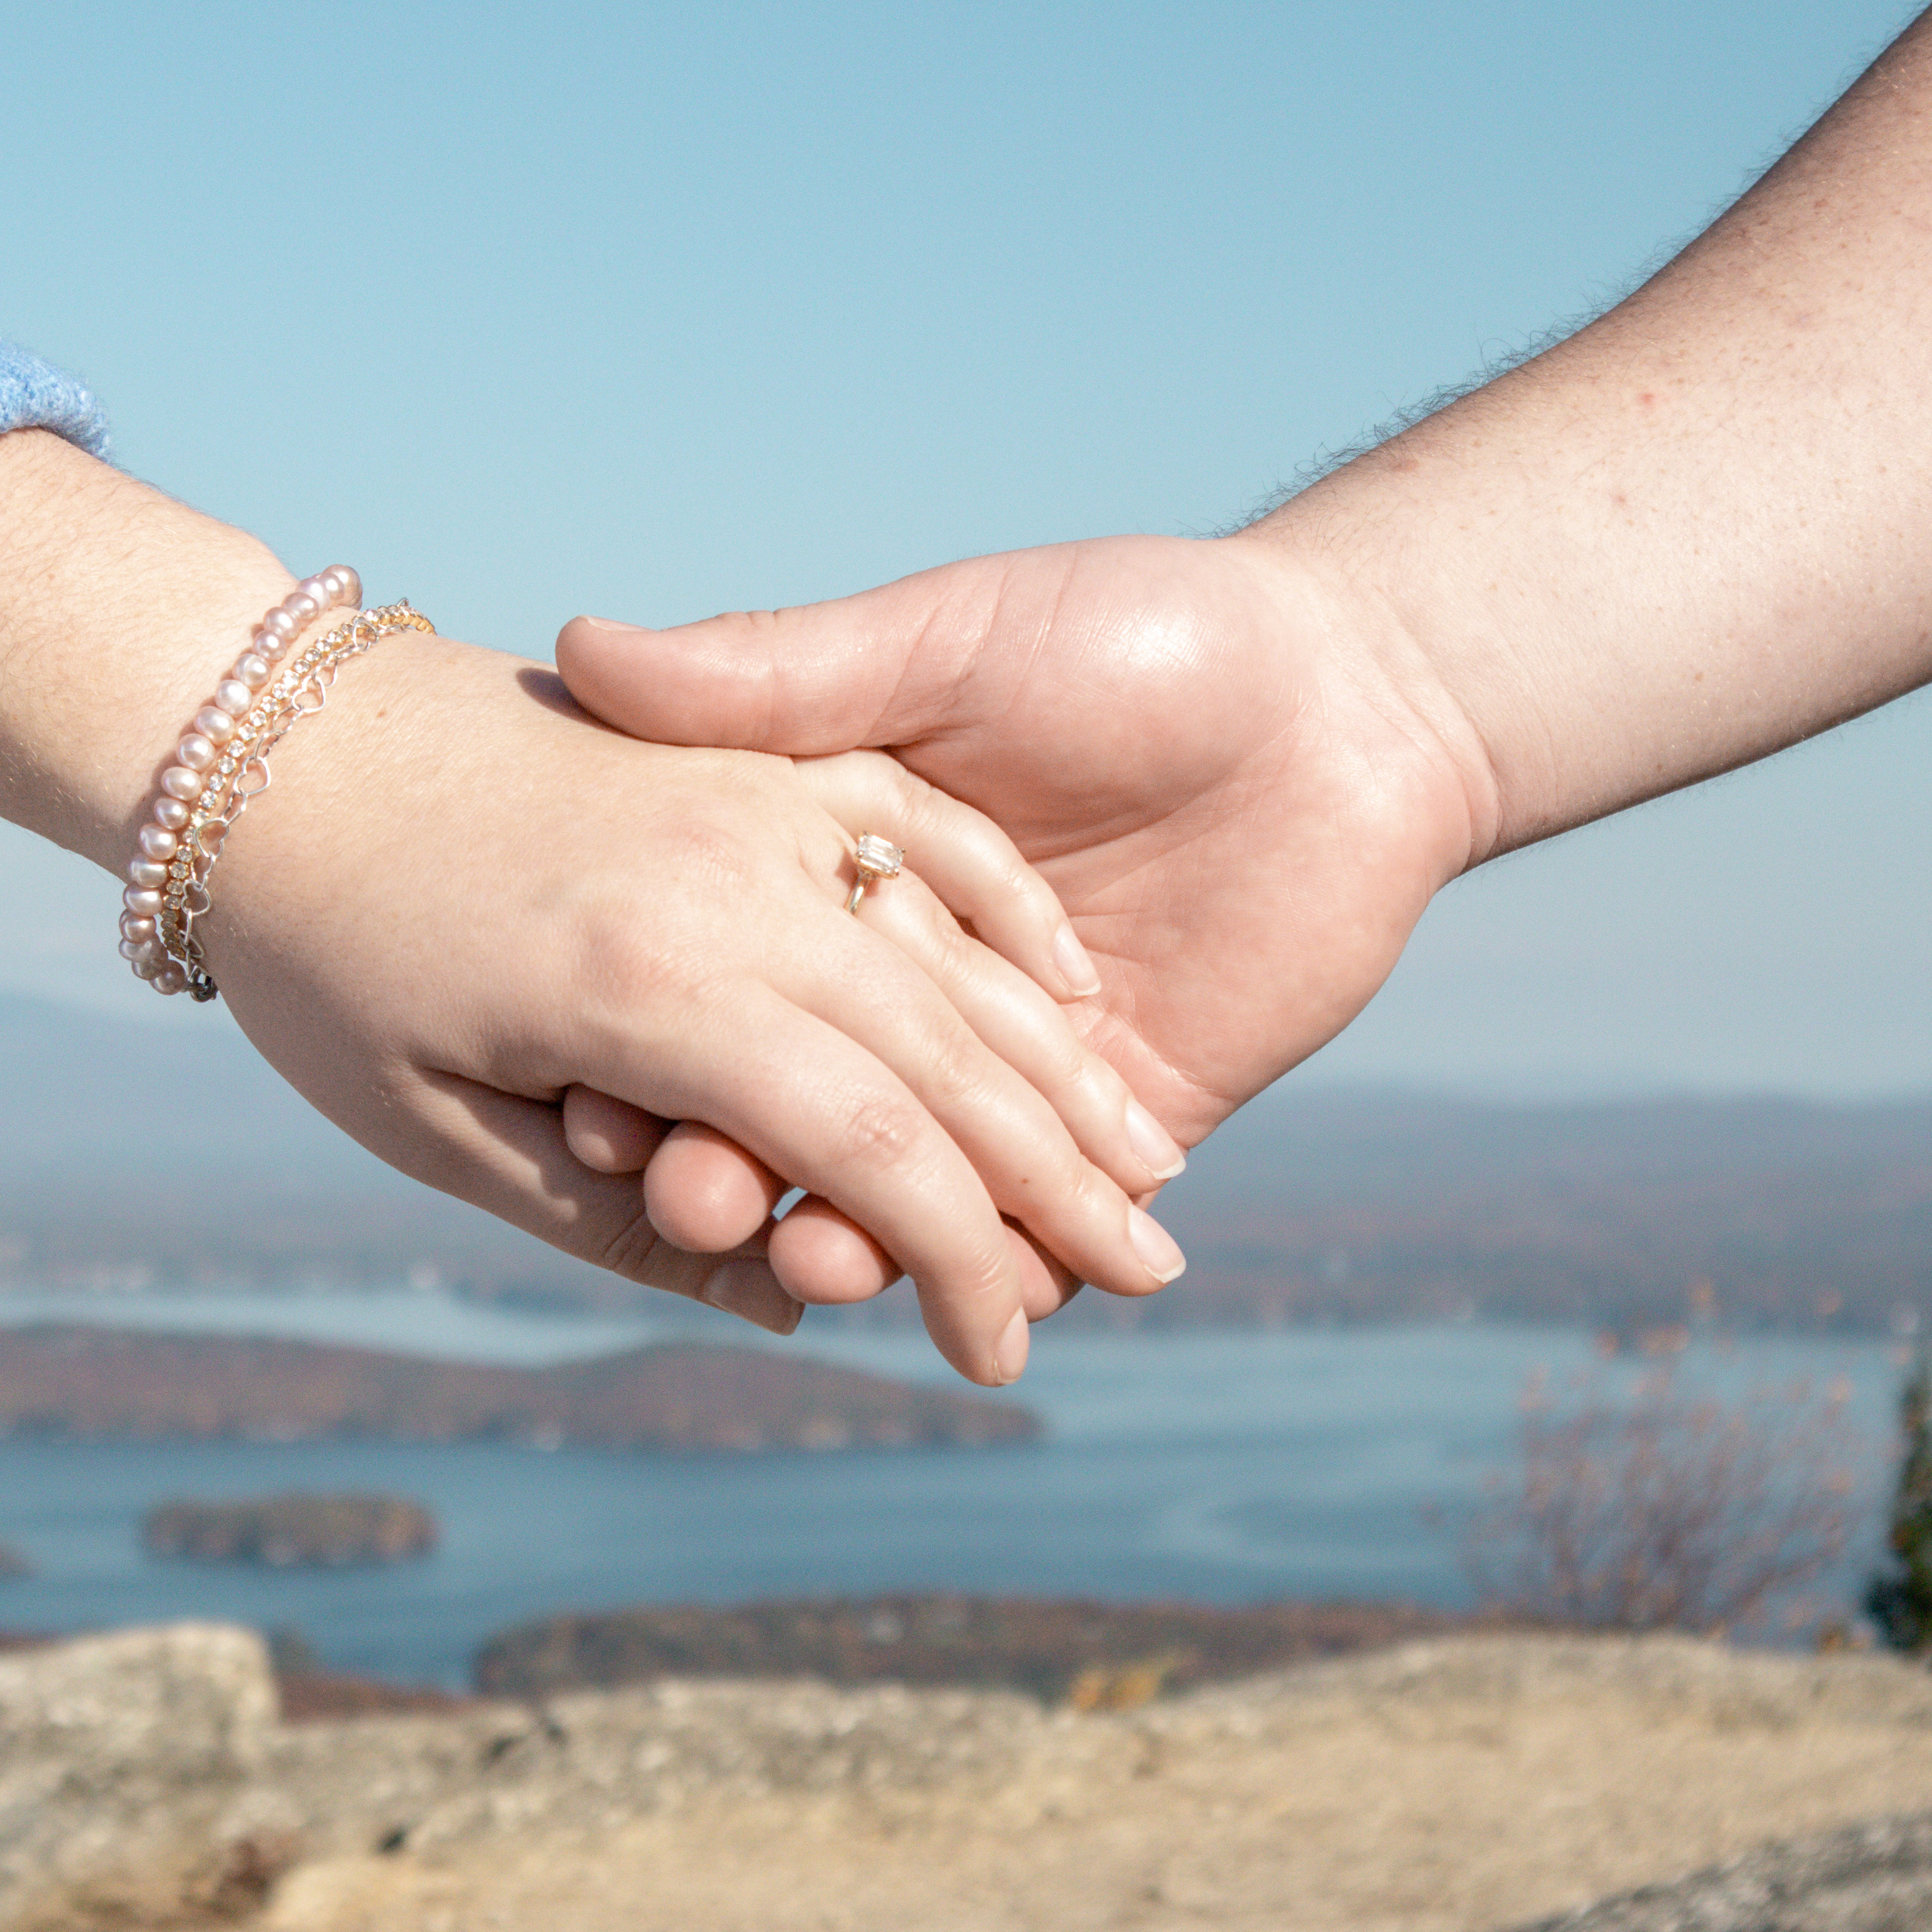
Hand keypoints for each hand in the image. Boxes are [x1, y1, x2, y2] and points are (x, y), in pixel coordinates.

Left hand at [0, 432, 1183, 1384]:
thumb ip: (618, 1220)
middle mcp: (724, 885)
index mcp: (647, 992)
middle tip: (1158, 1273)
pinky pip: (917, 826)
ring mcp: (747, 801)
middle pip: (944, 1051)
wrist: (253, 739)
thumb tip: (776, 1299)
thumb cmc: (321, 962)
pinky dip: (1004, 909)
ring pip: (951, 946)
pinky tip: (1072, 988)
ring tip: (1151, 1162)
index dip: (955, 1258)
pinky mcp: (749, 750)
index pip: (865, 1144)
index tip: (1003, 1351)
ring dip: (1060, 1061)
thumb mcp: (439, 1131)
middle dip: (1059, 1177)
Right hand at [553, 530, 1492, 1297]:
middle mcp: (911, 990)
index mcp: (839, 883)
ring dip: (850, 1236)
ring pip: (910, 1188)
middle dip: (735, 1162)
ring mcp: (1016, 1072)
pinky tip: (961, 1295)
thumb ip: (776, 673)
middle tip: (682, 1202)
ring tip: (807, 1263)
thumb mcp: (938, 639)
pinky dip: (1001, 1272)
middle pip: (796, 1104)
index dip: (647, 1045)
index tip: (585, 1094)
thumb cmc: (1137, 635)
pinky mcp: (1132, 1128)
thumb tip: (580, 647)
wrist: (1351, 699)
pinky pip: (1047, 1232)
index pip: (717, 988)